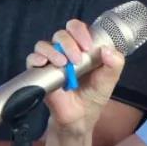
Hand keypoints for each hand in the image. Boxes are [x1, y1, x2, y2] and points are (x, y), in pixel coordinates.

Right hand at [29, 19, 124, 136]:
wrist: (80, 117)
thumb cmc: (94, 94)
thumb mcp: (109, 79)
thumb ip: (115, 64)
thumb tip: (108, 50)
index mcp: (81, 47)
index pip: (76, 28)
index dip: (80, 31)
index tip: (87, 46)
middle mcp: (64, 51)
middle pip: (60, 34)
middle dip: (69, 43)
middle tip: (77, 59)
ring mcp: (51, 61)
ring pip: (44, 44)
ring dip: (53, 51)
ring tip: (63, 64)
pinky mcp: (40, 73)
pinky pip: (31, 59)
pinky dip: (36, 59)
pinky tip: (44, 64)